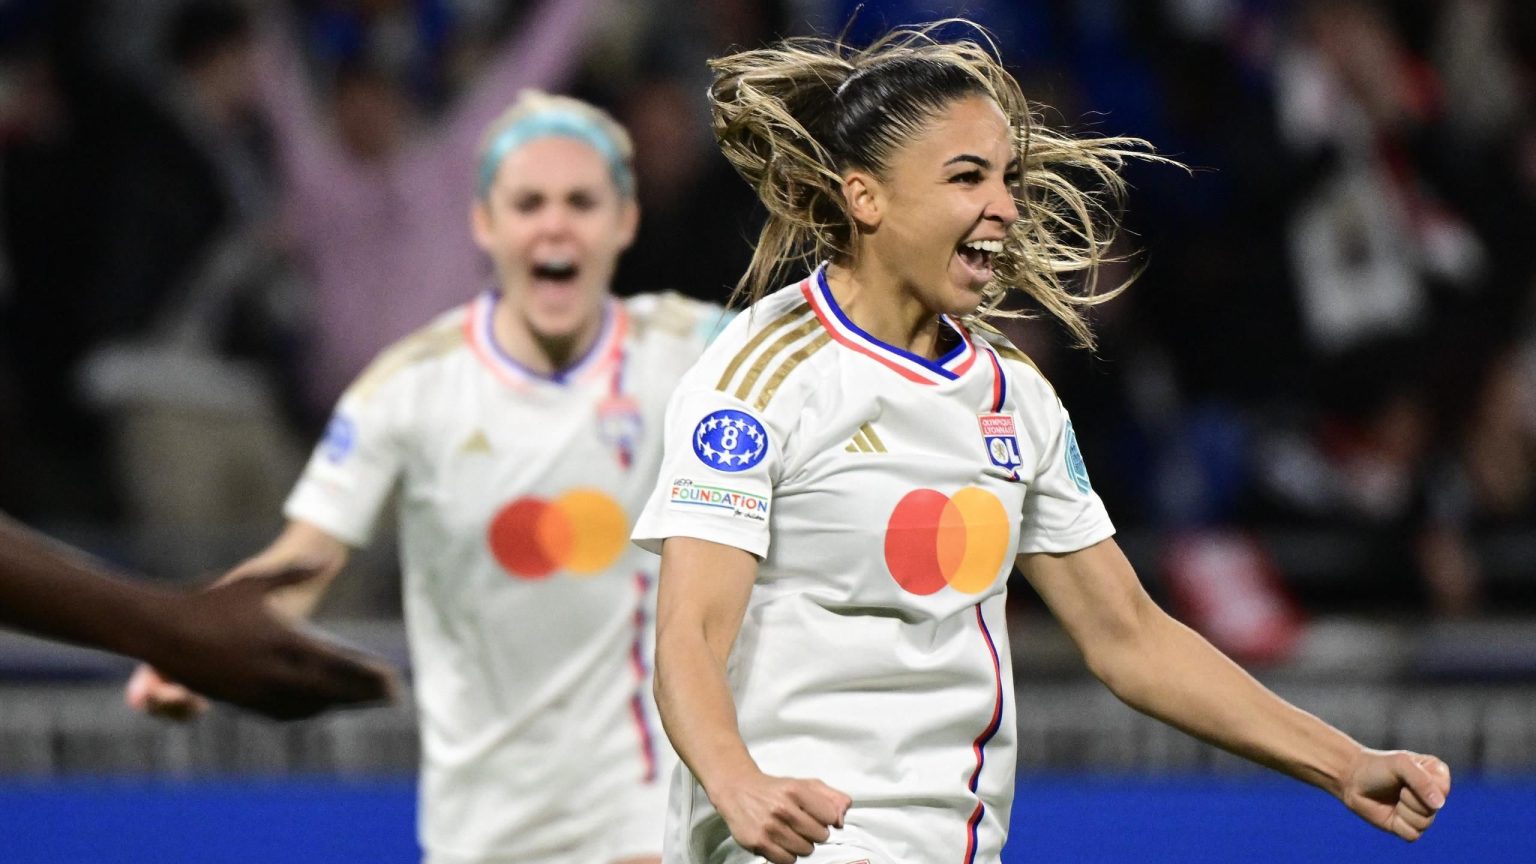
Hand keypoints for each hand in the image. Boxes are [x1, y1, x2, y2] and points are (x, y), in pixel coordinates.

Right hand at [125, 568, 394, 720]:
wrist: (159, 631)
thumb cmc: (208, 602)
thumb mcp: (254, 582)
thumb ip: (296, 572)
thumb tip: (330, 557)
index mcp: (281, 642)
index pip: (336, 665)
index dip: (367, 675)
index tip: (393, 678)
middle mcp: (270, 672)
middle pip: (329, 691)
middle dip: (363, 695)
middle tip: (393, 696)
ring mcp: (253, 691)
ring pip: (307, 706)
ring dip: (337, 705)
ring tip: (362, 701)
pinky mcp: (238, 701)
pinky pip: (280, 713)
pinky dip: (306, 711)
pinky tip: (320, 708)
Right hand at [710, 769, 850, 863]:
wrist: (737, 790)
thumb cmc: (773, 789)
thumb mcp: (803, 784)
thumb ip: (830, 796)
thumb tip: (843, 814)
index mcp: (796, 790)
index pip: (831, 816)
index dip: (825, 818)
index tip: (817, 816)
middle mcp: (783, 808)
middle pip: (820, 836)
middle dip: (814, 833)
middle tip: (802, 825)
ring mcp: (770, 827)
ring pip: (806, 850)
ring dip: (801, 845)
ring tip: (790, 833)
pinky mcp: (759, 842)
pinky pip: (787, 860)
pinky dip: (787, 855)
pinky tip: (780, 842)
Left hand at [1339, 749, 1450, 840]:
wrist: (1352, 779)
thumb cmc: (1377, 767)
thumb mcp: (1400, 764)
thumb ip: (1422, 780)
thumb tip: (1439, 805)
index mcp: (1437, 774)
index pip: (1443, 790)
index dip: (1423, 786)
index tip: (1406, 775)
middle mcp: (1433, 795)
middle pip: (1433, 809)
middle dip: (1410, 798)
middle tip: (1397, 788)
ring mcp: (1422, 812)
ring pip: (1424, 823)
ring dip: (1403, 811)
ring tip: (1394, 799)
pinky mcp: (1408, 827)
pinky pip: (1413, 835)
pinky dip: (1399, 825)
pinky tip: (1391, 813)